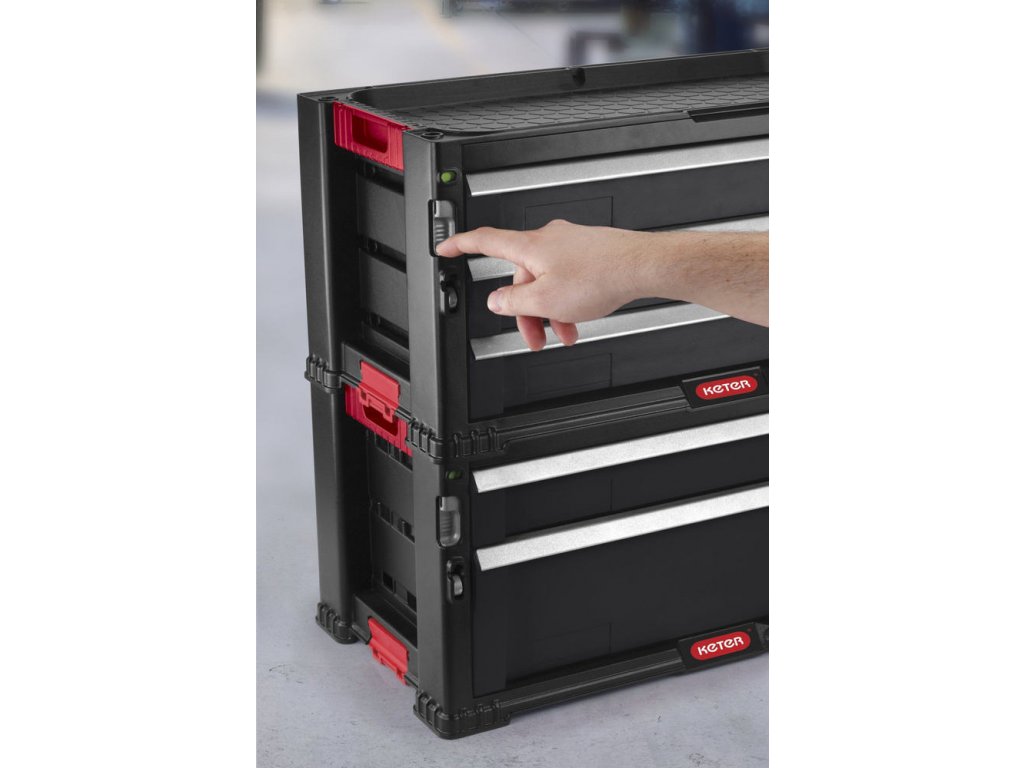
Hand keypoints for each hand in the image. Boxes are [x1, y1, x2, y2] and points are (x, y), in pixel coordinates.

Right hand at [435, 220, 647, 350]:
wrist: (641, 266)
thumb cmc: (600, 276)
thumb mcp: (546, 299)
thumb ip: (514, 302)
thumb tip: (497, 300)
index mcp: (530, 247)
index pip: (484, 241)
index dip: (459, 245)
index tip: (445, 248)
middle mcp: (548, 240)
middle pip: (521, 277)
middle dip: (526, 310)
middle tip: (535, 336)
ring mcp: (570, 244)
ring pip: (547, 281)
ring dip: (550, 311)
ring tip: (564, 334)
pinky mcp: (589, 252)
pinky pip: (567, 279)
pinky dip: (567, 301)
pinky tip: (578, 318)